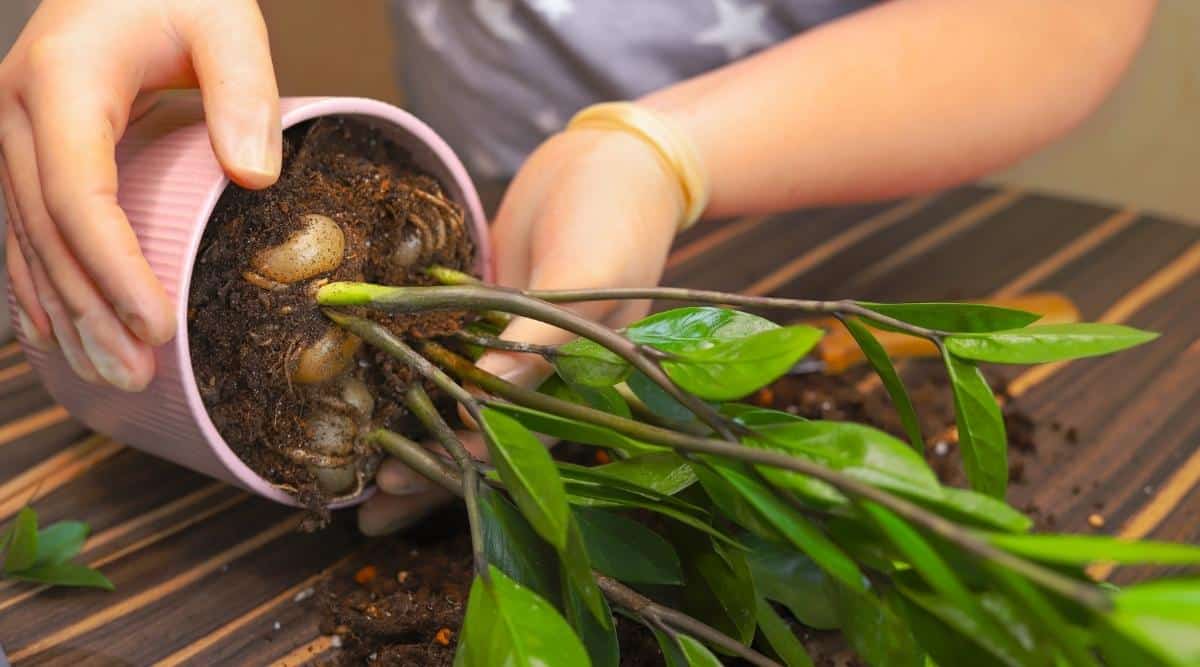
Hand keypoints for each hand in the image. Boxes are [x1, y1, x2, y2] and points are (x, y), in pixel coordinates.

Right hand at [0, 0, 279, 389]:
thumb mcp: (224, 17)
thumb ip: (244, 89)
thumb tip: (254, 176)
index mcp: (63, 80)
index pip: (78, 194)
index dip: (113, 267)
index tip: (156, 324)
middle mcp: (18, 111)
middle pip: (47, 231)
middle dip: (90, 311)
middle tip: (134, 376)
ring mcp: (14, 132)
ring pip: (28, 240)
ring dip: (65, 314)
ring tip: (108, 376)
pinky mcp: (26, 149)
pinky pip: (23, 228)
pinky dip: (39, 286)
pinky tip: (55, 337)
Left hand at [358, 128, 685, 533]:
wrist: (611, 155)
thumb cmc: (616, 213)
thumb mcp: (588, 272)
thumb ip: (540, 335)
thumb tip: (482, 398)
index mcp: (579, 381)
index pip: (516, 442)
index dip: (461, 463)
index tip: (400, 479)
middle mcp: (542, 373)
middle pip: (482, 435)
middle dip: (428, 467)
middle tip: (365, 499)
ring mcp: (512, 343)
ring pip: (456, 399)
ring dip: (412, 429)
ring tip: (358, 468)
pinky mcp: (486, 312)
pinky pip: (443, 349)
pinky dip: (410, 368)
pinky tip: (370, 387)